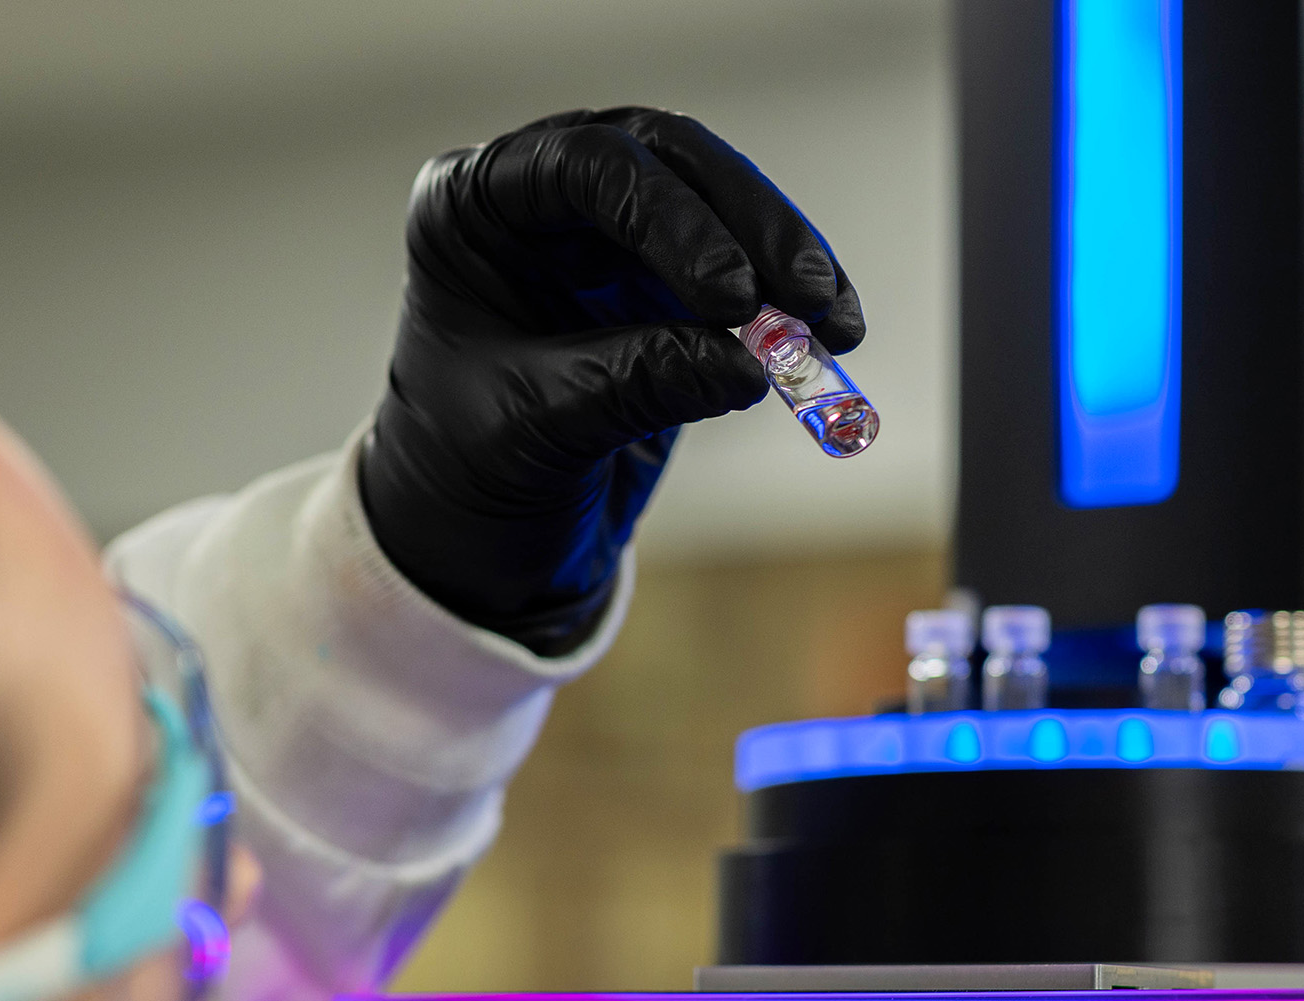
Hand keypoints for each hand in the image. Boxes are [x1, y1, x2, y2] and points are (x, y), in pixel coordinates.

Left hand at [359, 106, 865, 653]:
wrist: (479, 534)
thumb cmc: (468, 472)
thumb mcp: (535, 430)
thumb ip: (632, 385)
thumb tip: (749, 365)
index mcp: (469, 208)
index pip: (584, 168)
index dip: (669, 218)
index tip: (733, 297)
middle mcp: (537, 197)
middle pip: (666, 162)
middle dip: (748, 225)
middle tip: (808, 296)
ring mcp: (604, 231)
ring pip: (719, 201)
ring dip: (784, 257)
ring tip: (835, 327)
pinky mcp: (663, 278)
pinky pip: (745, 265)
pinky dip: (791, 302)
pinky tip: (833, 338)